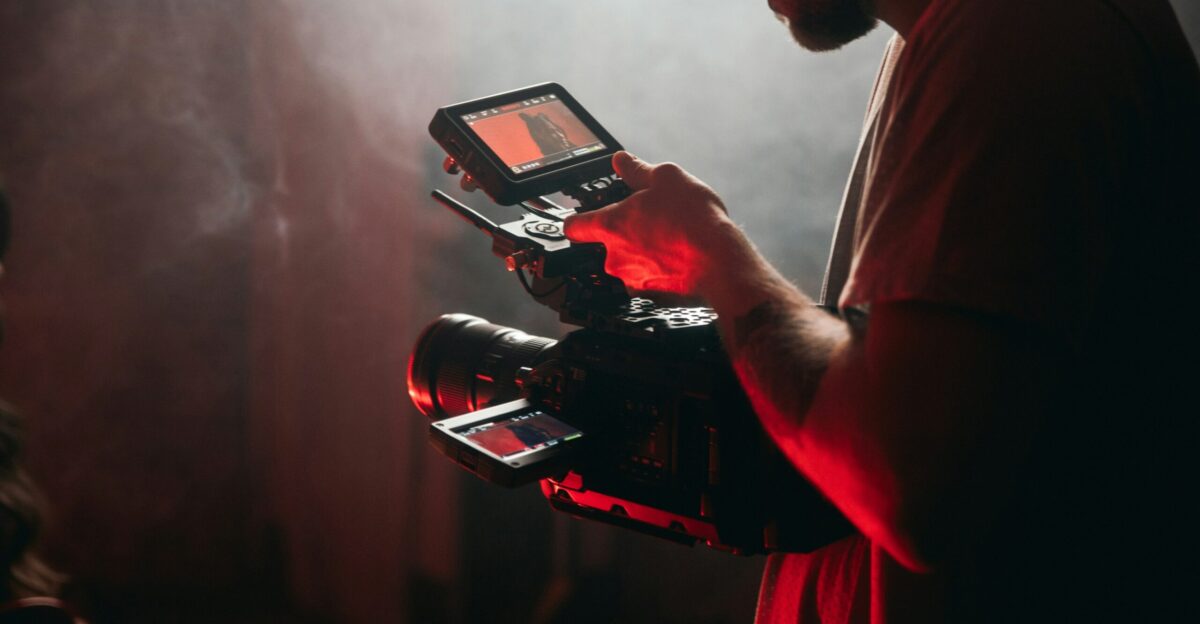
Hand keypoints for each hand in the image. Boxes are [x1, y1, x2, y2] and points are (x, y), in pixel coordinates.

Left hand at [563, 152, 744, 297]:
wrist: (721, 263)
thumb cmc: (693, 220)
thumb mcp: (666, 177)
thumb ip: (637, 169)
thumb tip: (621, 161)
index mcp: (611, 226)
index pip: (573, 226)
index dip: (578, 219)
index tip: (584, 218)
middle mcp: (615, 257)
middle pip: (607, 243)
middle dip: (626, 232)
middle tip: (652, 220)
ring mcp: (632, 280)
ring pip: (630, 262)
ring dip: (643, 252)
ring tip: (670, 239)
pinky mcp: (652, 296)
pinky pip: (649, 278)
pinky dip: (659, 269)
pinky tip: (679, 257)